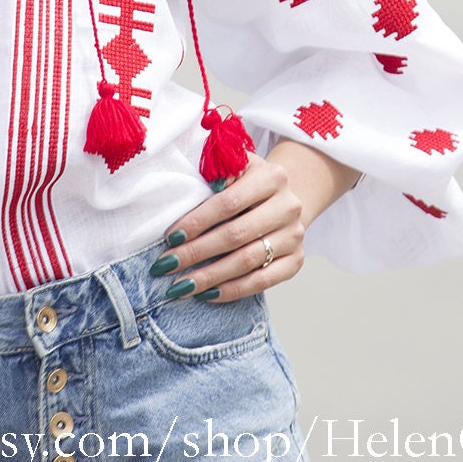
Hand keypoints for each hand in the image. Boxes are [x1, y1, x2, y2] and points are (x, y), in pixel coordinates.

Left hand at [154, 151, 306, 301]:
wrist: (284, 199)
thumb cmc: (247, 184)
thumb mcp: (234, 167)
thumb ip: (215, 171)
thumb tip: (192, 191)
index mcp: (272, 177)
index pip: (228, 203)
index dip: (197, 221)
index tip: (170, 237)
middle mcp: (288, 206)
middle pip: (236, 234)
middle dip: (196, 252)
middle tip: (166, 265)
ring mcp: (294, 235)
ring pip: (247, 261)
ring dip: (210, 276)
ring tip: (181, 285)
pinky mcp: (296, 261)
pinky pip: (262, 281)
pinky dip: (233, 290)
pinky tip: (207, 294)